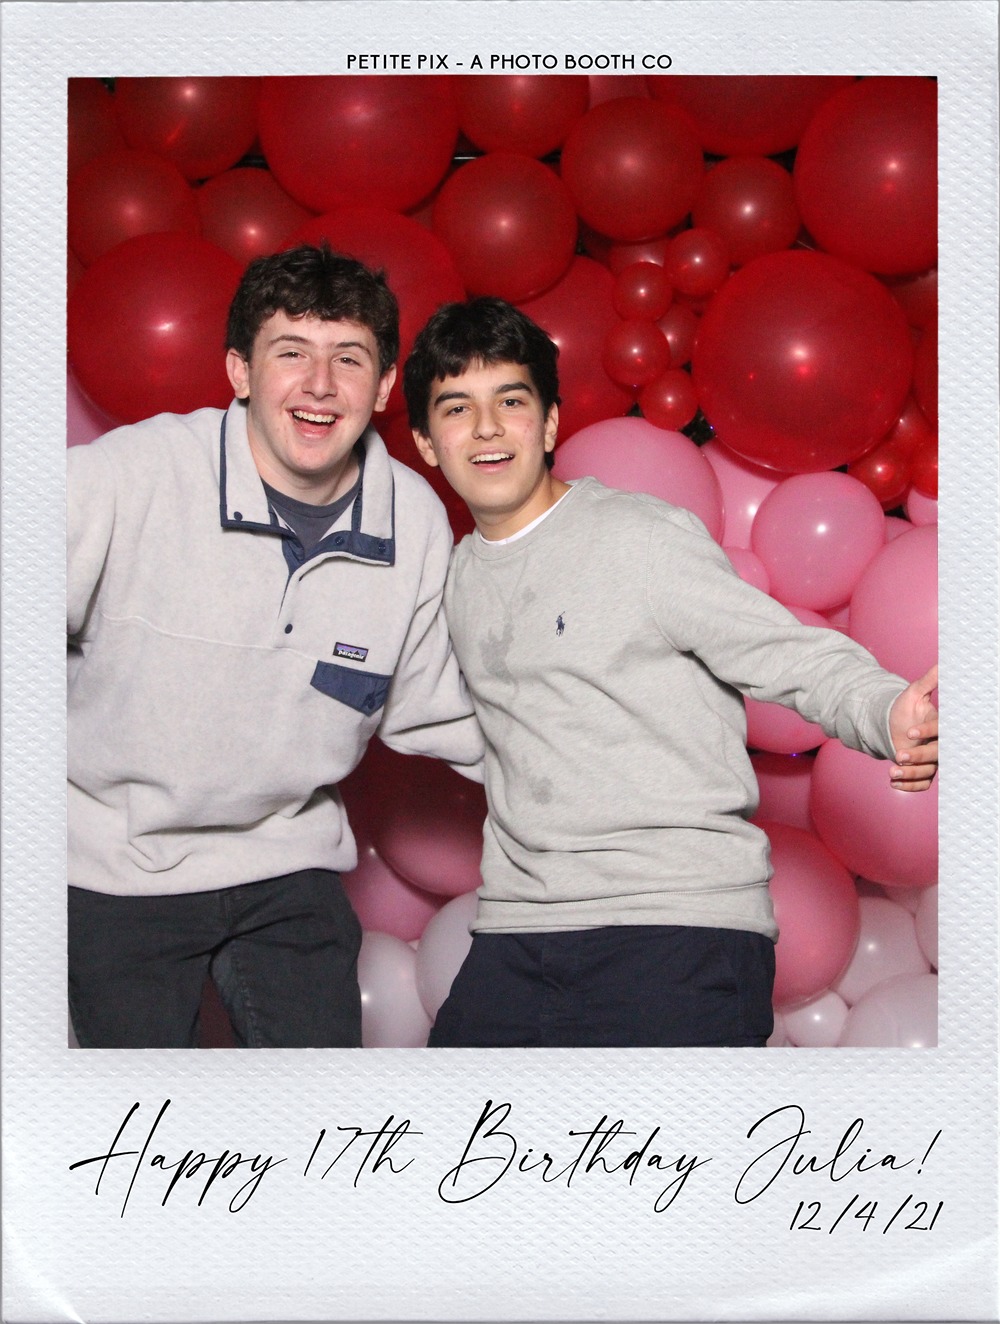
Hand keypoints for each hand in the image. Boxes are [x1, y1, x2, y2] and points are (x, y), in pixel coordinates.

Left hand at [887, 664, 938, 790]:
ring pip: (928, 772)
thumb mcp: (914, 693)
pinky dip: (908, 787)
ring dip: (910, 774)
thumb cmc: (906, 709)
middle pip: (936, 755)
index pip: (939, 730)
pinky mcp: (923, 773)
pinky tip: (892, 784)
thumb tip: (940, 663)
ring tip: (891, 772)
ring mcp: (931, 761)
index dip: (927, 732)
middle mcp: (938, 745)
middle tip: (899, 755)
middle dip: (918, 756)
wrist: (894, 726)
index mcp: (938, 725)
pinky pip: (921, 784)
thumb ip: (928, 681)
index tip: (909, 732)